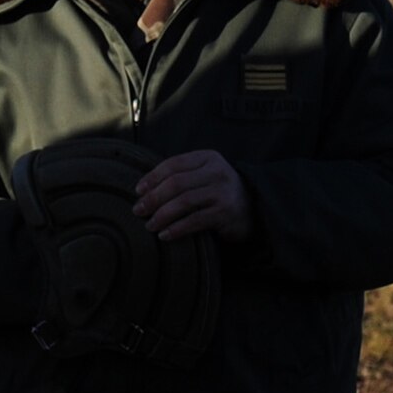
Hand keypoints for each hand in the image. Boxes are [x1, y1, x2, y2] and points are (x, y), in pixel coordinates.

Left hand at [132, 150, 251, 242]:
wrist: (253, 208)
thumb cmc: (218, 192)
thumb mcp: (203, 176)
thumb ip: (181, 176)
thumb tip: (143, 191)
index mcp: (208, 157)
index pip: (173, 164)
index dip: (152, 177)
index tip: (138, 191)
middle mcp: (217, 172)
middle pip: (176, 183)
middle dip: (153, 198)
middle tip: (138, 210)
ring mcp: (223, 192)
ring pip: (183, 202)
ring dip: (162, 215)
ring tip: (150, 225)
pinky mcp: (225, 213)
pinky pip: (194, 220)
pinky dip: (176, 229)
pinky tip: (164, 235)